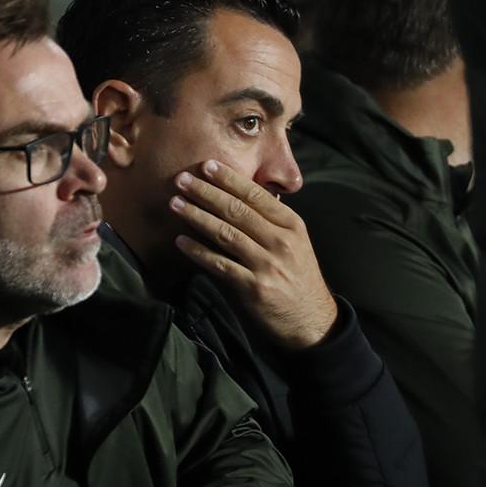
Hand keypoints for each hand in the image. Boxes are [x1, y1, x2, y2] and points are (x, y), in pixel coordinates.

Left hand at [169, 159, 338, 349]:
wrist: (310, 320)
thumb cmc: (297, 276)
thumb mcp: (295, 242)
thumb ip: (271, 220)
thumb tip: (240, 195)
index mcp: (291, 225)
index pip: (256, 194)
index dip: (228, 179)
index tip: (206, 166)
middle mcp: (281, 242)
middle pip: (237, 210)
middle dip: (206, 192)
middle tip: (181, 179)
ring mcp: (267, 265)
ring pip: (225, 233)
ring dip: (196, 216)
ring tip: (175, 204)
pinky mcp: (253, 288)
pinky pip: (220, 265)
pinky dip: (198, 251)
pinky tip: (181, 241)